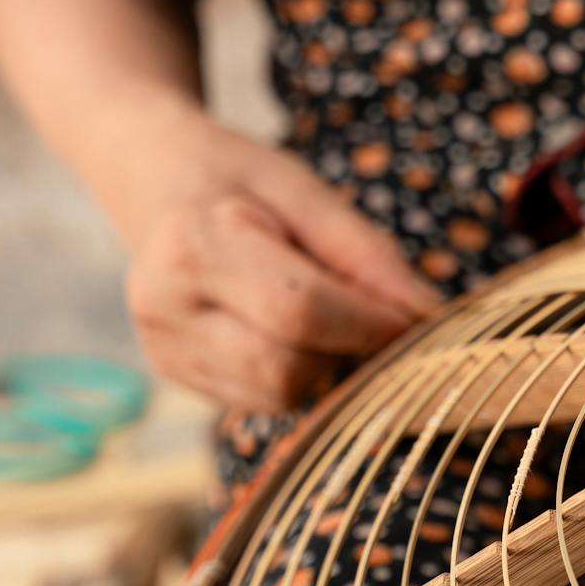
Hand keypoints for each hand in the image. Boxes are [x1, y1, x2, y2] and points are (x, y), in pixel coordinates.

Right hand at [116, 118, 440, 412]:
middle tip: (375, 319)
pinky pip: (264, 402)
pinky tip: (292, 333)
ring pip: (279, 395)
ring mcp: (164, 351)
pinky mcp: (179, 377)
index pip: (299, 312)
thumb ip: (367, 258)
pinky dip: (300, 376)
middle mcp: (162, 309)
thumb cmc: (243, 185)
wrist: (157, 184)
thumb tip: (427, 316)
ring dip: (325, 367)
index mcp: (192, 247)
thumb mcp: (309, 197)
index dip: (371, 324)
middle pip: (287, 368)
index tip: (419, 320)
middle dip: (346, 350)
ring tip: (325, 317)